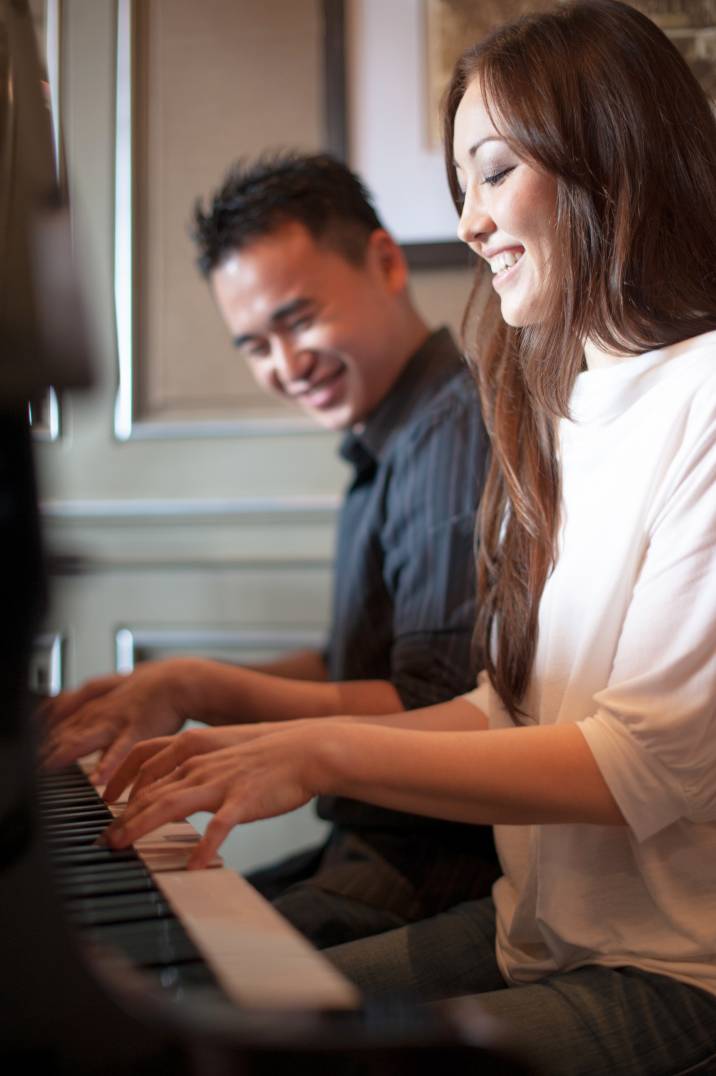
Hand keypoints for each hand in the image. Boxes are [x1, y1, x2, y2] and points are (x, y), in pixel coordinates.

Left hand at [40, 660, 195, 782]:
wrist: (177, 680)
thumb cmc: (146, 691)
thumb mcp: (111, 694)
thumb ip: (89, 708)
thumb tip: (67, 720)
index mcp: (92, 708)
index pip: (56, 727)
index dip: (39, 742)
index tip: (25, 758)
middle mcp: (98, 714)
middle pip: (63, 734)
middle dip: (43, 752)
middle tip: (29, 768)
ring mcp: (115, 722)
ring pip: (84, 740)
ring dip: (64, 754)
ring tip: (48, 769)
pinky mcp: (136, 731)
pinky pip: (120, 750)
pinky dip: (108, 764)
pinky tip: (98, 779)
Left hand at [101, 723, 325, 868]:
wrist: (307, 750)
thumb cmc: (268, 757)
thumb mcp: (224, 760)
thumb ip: (195, 775)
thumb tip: (172, 799)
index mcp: (195, 754)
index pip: (146, 771)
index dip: (122, 791)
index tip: (107, 812)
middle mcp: (201, 766)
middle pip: (151, 791)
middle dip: (123, 817)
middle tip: (105, 841)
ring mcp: (221, 782)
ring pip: (171, 803)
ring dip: (143, 826)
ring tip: (125, 847)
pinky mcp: (243, 800)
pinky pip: (218, 826)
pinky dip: (203, 846)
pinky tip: (195, 865)